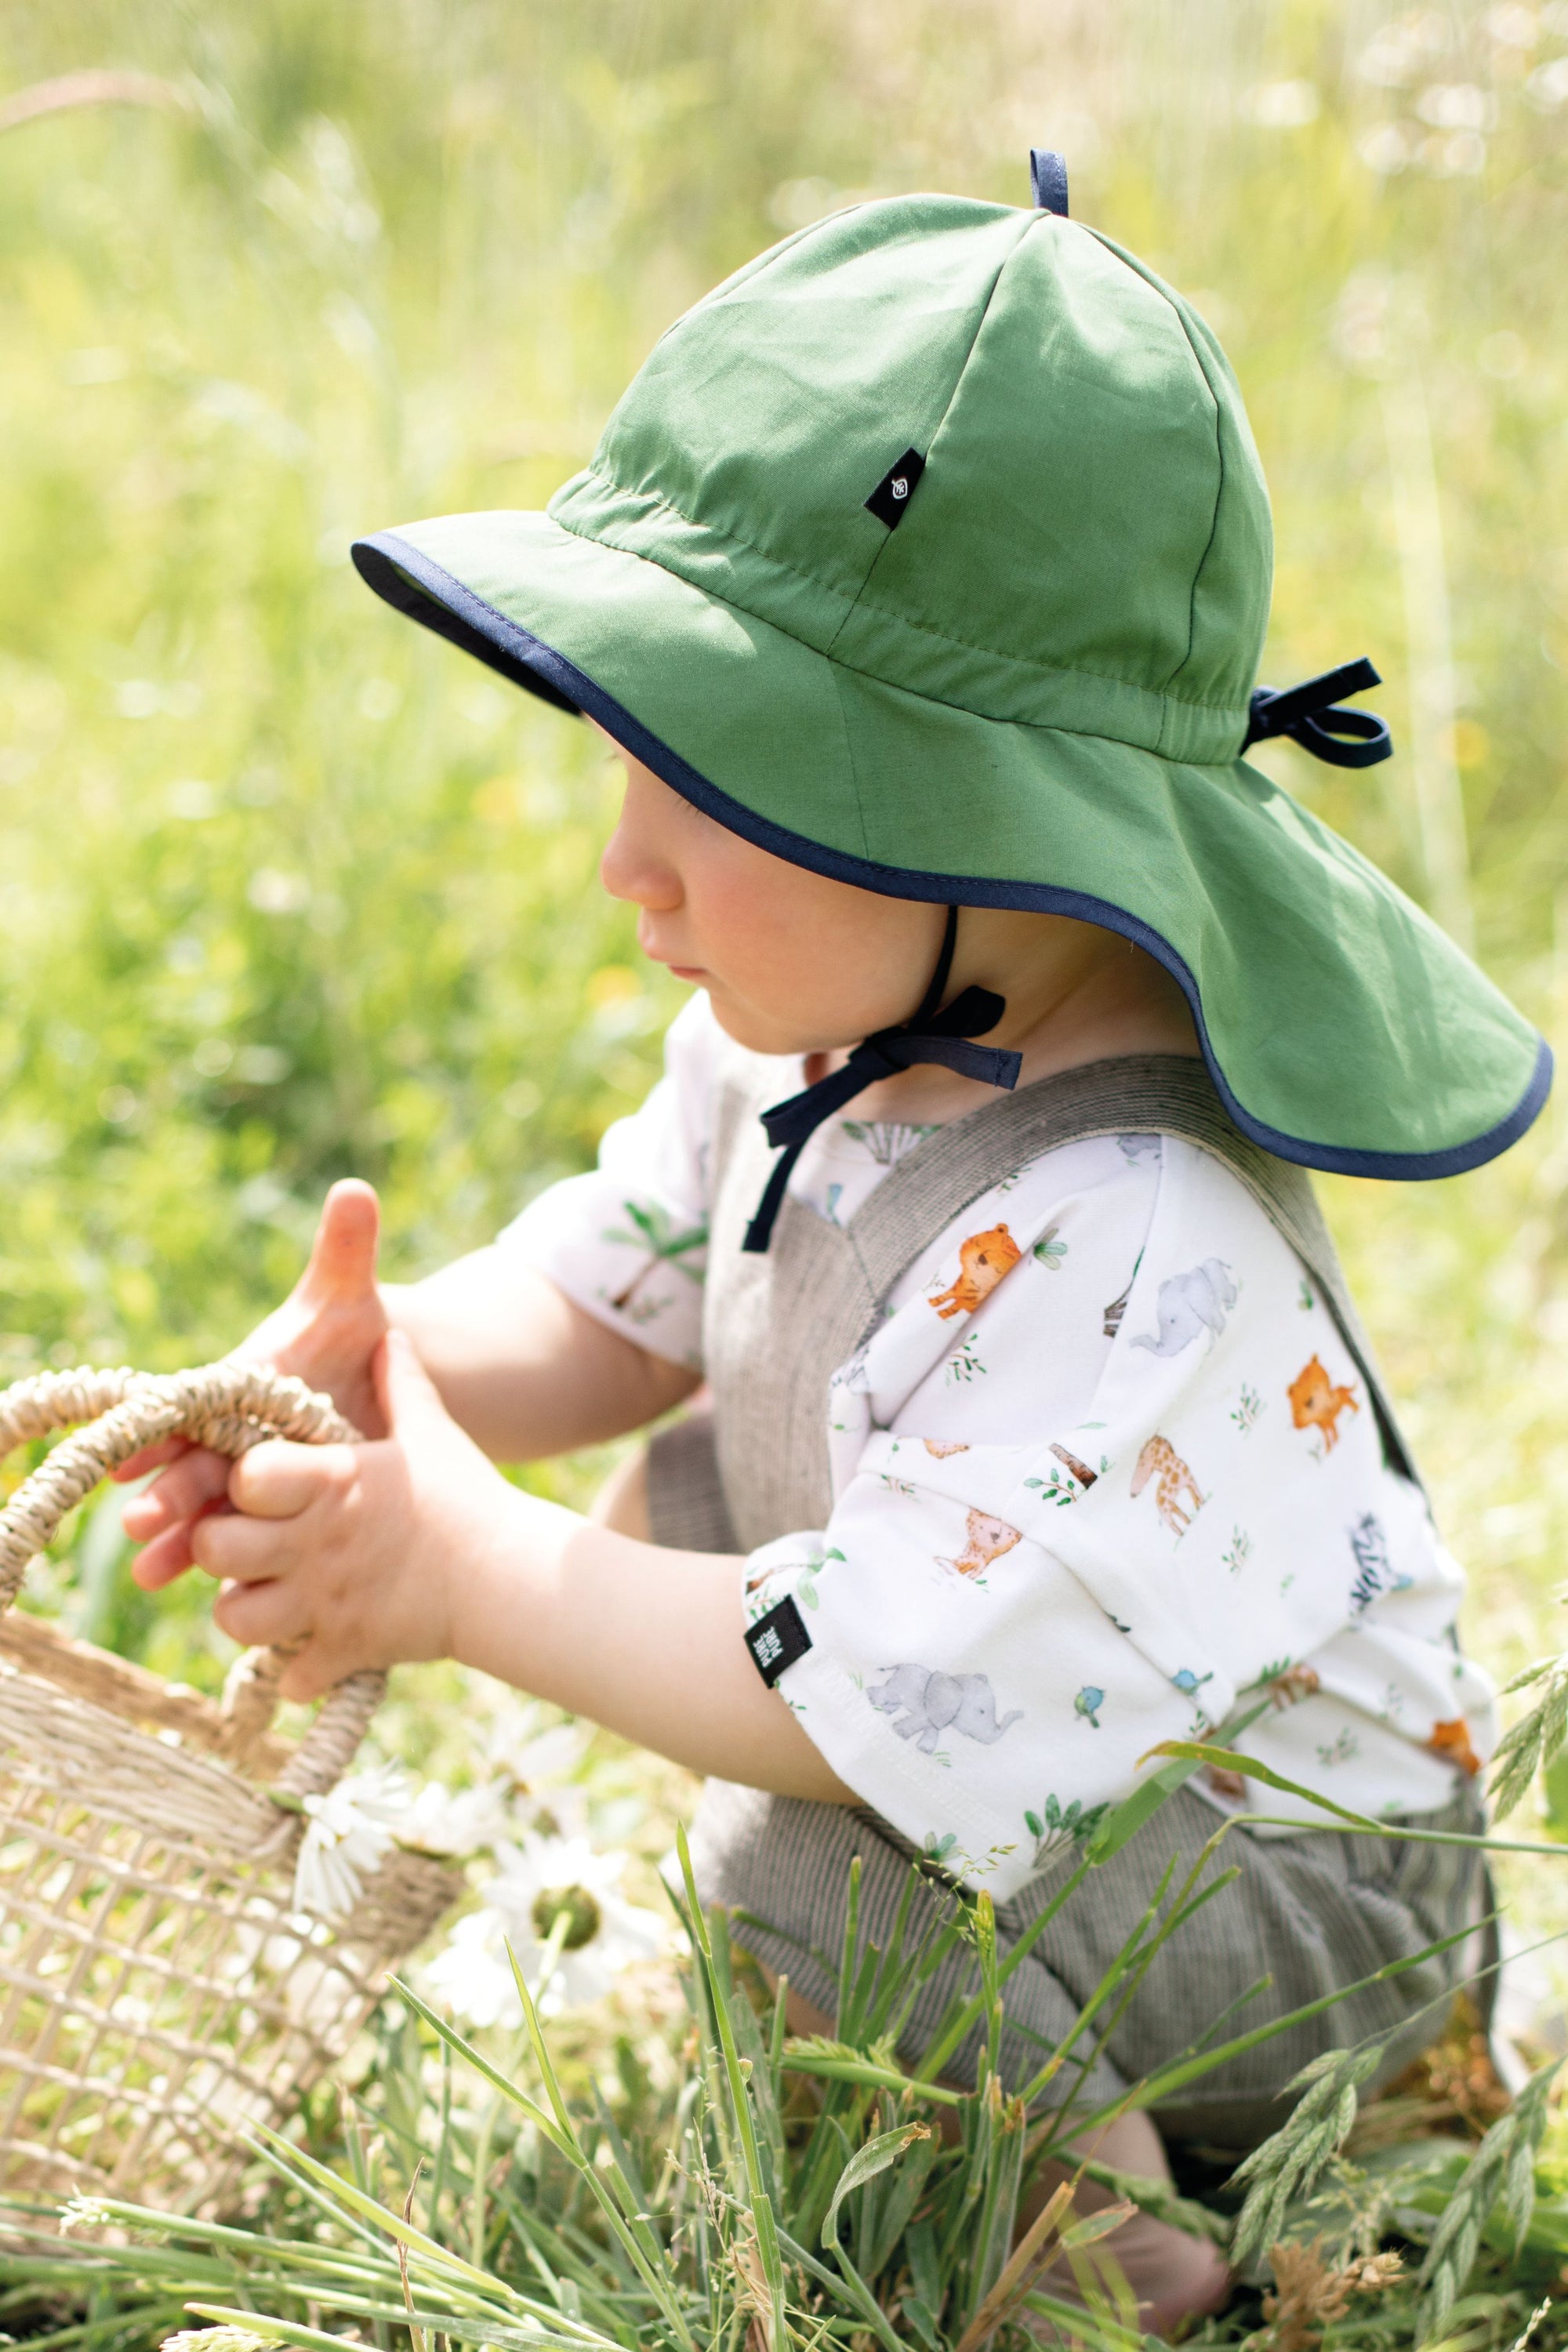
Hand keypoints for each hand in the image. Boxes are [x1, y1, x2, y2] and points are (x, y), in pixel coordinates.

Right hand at [120, 1179, 388, 1583]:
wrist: (383, 1385)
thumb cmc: (353, 1337)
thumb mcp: (351, 1299)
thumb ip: (346, 1250)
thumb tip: (355, 1188)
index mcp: (241, 1380)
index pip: (193, 1402)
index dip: (166, 1427)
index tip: (137, 1449)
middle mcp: (234, 1428)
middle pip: (194, 1461)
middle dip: (169, 1491)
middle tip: (144, 1520)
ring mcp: (250, 1470)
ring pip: (207, 1507)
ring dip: (182, 1538)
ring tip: (158, 1571)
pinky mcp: (272, 1504)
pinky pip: (237, 1533)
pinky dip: (218, 1561)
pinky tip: (203, 1593)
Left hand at [167, 1327, 533, 1701]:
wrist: (512, 1577)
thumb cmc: (470, 1497)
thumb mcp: (434, 1431)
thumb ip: (401, 1383)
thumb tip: (390, 1334)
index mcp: (329, 1483)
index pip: (241, 1477)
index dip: (242, 1481)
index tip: (264, 1486)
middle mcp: (313, 1543)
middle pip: (214, 1549)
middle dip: (221, 1548)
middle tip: (254, 1545)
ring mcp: (324, 1603)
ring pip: (234, 1619)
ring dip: (247, 1612)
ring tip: (275, 1599)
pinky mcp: (344, 1650)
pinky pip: (288, 1677)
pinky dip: (296, 1670)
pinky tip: (316, 1649)